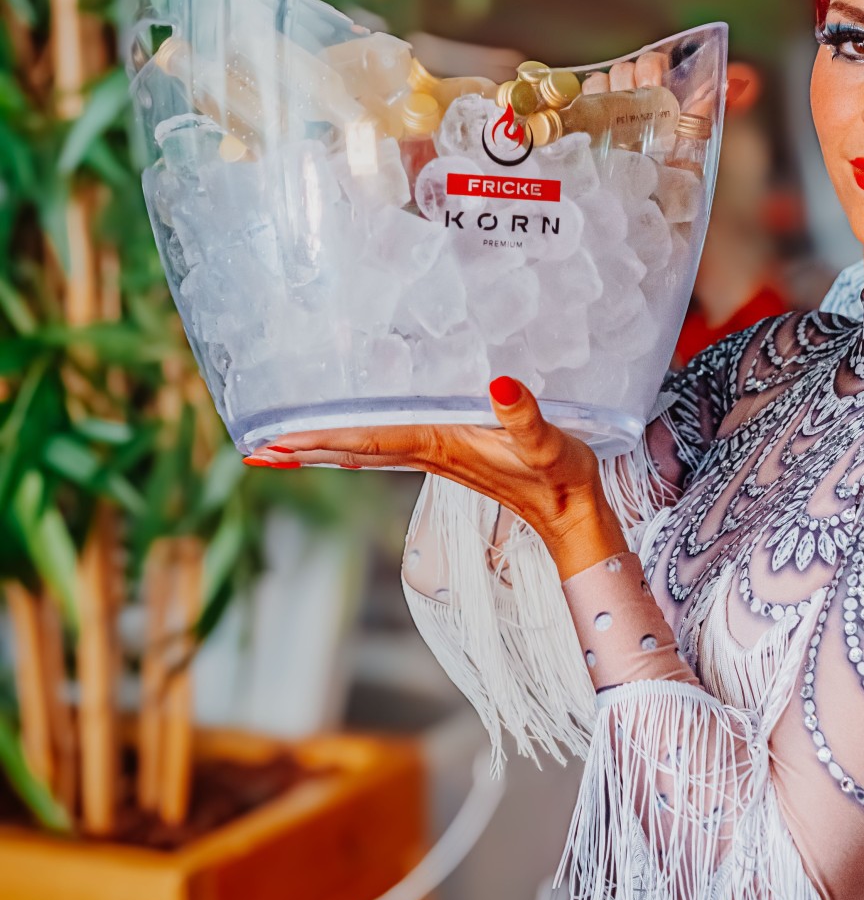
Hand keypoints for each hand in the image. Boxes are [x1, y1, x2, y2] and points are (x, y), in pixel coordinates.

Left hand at [246, 377, 628, 579]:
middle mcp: (429, 453)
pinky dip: (354, 445)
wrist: (574, 517)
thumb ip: (523, 416)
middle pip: (352, 451)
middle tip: (255, 449)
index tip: (275, 443)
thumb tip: (499, 382)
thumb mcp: (547, 443)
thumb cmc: (562, 480)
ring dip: (322, 451)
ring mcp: (436, 457)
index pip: (367, 442)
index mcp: (441, 447)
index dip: (320, 440)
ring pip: (364, 452)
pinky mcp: (449, 456)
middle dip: (304, 451)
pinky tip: (345, 439)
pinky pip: (386, 449)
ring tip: (281, 447)